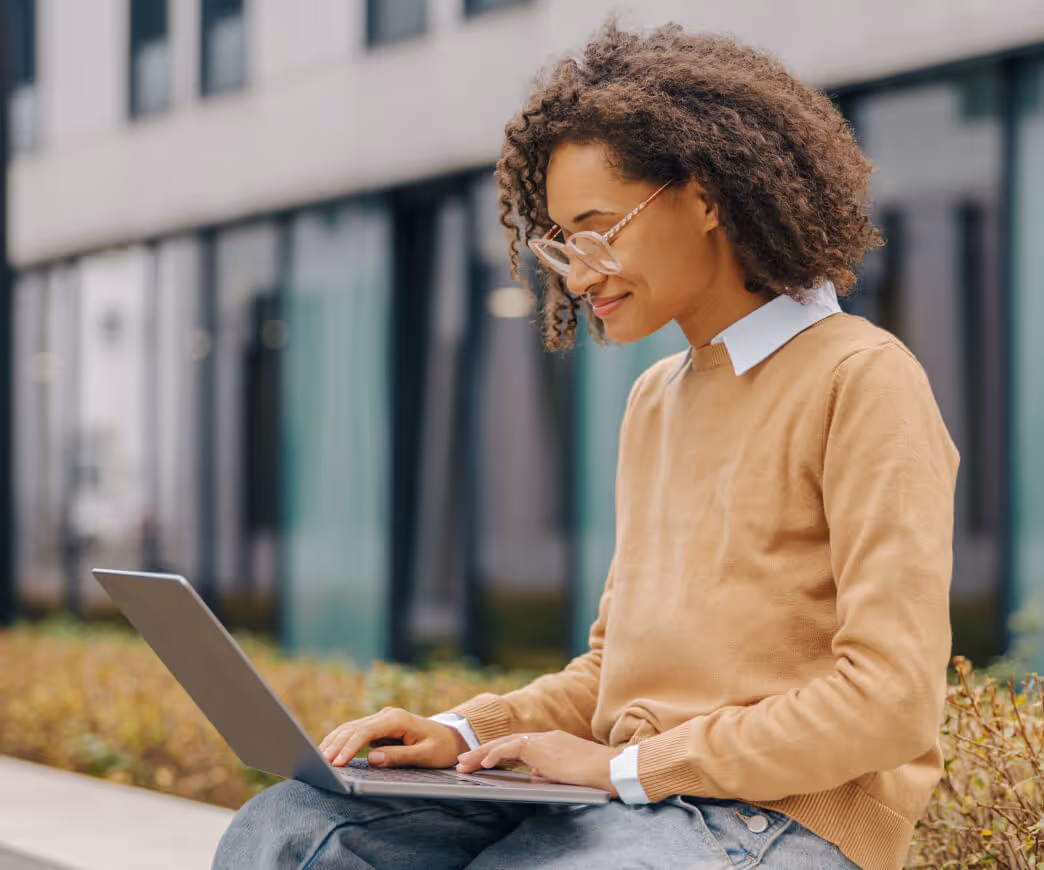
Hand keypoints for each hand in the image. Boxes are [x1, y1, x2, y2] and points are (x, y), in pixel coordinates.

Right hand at [318, 707, 468, 768]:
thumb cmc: (441, 747)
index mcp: (397, 719)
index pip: (366, 731)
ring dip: (335, 741)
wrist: (451, 737)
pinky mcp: (379, 726)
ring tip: (319, 757)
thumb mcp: (425, 756)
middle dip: (336, 744)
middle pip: (354, 727)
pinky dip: (342, 740)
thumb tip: (372, 759)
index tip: (337, 763)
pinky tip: (330, 750)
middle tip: (320, 762)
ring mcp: (382, 719)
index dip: (349, 747)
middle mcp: (387, 715)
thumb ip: (399, 757)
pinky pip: (356, 732)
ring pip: (352, 727)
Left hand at [455, 730, 620, 796]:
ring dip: (482, 753)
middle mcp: (545, 737)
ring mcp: (544, 741)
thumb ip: (550, 770)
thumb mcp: (568, 773)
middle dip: (482, 751)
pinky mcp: (542, 748)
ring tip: (465, 764)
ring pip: (504, 743)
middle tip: (463, 760)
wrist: (611, 769)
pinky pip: (512, 749)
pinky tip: (485, 764)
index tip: (481, 760)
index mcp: (551, 742)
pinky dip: (496, 754)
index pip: (517, 744)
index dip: (497, 751)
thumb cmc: (596, 775)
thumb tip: (534, 773)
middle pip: (506, 741)